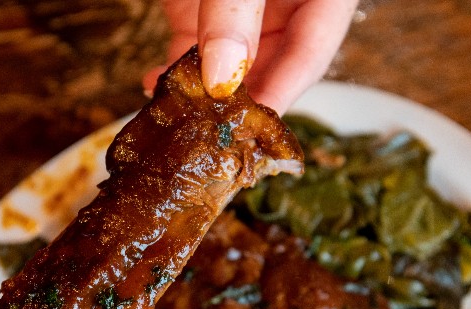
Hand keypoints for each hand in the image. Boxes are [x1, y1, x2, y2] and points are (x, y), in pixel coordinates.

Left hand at [148, 0, 359, 111]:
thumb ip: (235, 8)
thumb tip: (224, 73)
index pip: (313, 50)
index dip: (285, 90)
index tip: (254, 125)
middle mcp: (289, 1)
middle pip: (273, 61)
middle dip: (239, 97)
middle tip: (212, 134)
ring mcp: (248, 5)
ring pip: (231, 59)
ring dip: (203, 89)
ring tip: (178, 118)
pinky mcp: (206, 4)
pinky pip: (197, 44)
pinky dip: (177, 68)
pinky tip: (157, 87)